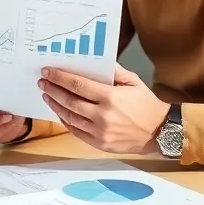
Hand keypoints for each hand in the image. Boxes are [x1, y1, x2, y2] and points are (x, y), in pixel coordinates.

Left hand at [38, 64, 169, 154]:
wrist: (161, 132)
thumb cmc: (147, 105)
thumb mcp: (133, 82)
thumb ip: (113, 71)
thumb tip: (94, 61)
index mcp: (111, 97)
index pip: (78, 85)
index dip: (60, 78)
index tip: (48, 72)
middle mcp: (103, 115)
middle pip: (69, 101)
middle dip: (53, 90)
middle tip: (42, 82)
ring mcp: (100, 132)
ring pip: (70, 117)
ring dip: (55, 105)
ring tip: (47, 95)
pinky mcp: (100, 144)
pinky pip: (76, 131)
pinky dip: (65, 121)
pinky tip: (60, 112)